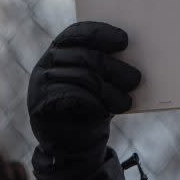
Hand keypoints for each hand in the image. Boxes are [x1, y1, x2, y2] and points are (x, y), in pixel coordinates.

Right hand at [28, 22, 140, 179]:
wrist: (74, 145)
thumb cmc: (94, 106)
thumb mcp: (102, 81)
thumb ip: (109, 64)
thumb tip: (138, 52)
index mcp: (61, 50)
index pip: (77, 33)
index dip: (101, 33)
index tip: (124, 41)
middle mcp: (47, 63)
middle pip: (85, 56)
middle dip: (114, 68)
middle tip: (136, 79)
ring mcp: (41, 84)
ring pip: (84, 77)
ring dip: (110, 91)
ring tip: (126, 101)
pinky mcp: (41, 105)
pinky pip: (73, 97)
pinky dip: (95, 103)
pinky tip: (109, 110)